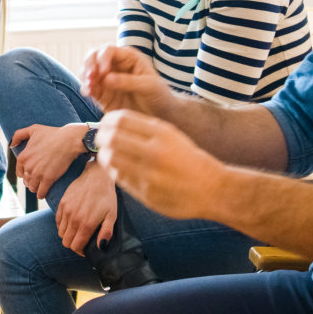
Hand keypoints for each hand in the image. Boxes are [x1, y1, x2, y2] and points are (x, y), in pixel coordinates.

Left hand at [11, 123, 87, 194]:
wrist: (68, 141)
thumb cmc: (52, 134)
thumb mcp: (33, 129)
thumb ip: (19, 135)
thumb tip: (12, 145)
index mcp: (23, 157)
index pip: (19, 172)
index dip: (24, 174)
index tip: (30, 174)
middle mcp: (28, 167)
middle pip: (26, 180)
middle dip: (30, 181)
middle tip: (36, 181)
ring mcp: (38, 174)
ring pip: (32, 187)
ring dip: (35, 188)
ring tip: (39, 188)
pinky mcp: (48, 179)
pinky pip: (41, 192)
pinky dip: (41, 194)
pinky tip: (43, 194)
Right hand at [54, 162, 117, 253]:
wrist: (97, 177)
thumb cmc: (107, 197)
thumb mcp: (112, 215)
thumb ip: (105, 232)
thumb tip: (101, 246)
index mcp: (86, 224)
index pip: (75, 246)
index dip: (80, 251)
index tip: (85, 249)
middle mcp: (74, 219)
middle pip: (66, 242)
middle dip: (73, 245)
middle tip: (82, 241)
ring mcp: (66, 211)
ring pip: (61, 233)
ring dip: (68, 235)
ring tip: (77, 232)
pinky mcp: (62, 204)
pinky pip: (58, 221)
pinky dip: (63, 226)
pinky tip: (71, 223)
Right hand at [81, 45, 171, 114]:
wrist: (160, 114)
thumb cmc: (159, 95)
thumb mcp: (148, 86)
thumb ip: (128, 81)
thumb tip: (106, 78)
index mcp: (128, 57)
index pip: (109, 50)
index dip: (102, 59)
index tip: (103, 72)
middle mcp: (115, 65)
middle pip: (94, 57)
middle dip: (89, 66)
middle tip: (90, 78)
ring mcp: (107, 79)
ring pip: (88, 71)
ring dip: (85, 77)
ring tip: (89, 88)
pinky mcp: (103, 93)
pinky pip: (89, 87)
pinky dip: (86, 88)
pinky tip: (88, 93)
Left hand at [95, 110, 228, 220]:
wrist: (213, 189)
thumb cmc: (189, 160)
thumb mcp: (172, 136)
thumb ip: (145, 129)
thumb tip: (111, 124)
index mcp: (163, 133)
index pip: (120, 119)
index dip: (106, 121)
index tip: (104, 124)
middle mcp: (155, 152)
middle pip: (111, 138)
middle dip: (100, 138)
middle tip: (100, 140)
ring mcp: (150, 174)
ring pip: (111, 160)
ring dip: (105, 156)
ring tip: (107, 155)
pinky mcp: (147, 193)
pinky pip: (120, 178)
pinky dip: (115, 172)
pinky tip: (120, 170)